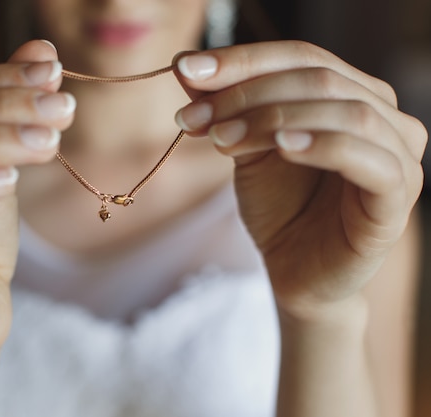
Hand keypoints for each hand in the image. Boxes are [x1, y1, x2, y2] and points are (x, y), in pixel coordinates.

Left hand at [174, 41, 426, 317]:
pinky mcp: (397, 196)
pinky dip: (323, 145)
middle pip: (320, 78)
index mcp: (352, 94)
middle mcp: (385, 115)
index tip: (185, 70)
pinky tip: (281, 147)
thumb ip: (227, 106)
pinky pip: (370, 160)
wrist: (295, 271)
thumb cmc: (279, 207)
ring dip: (273, 119)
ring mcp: (399, 155)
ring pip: (344, 112)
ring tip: (222, 138)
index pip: (301, 57)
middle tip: (195, 117)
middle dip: (248, 93)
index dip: (243, 59)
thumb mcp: (246, 146)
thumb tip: (184, 65)